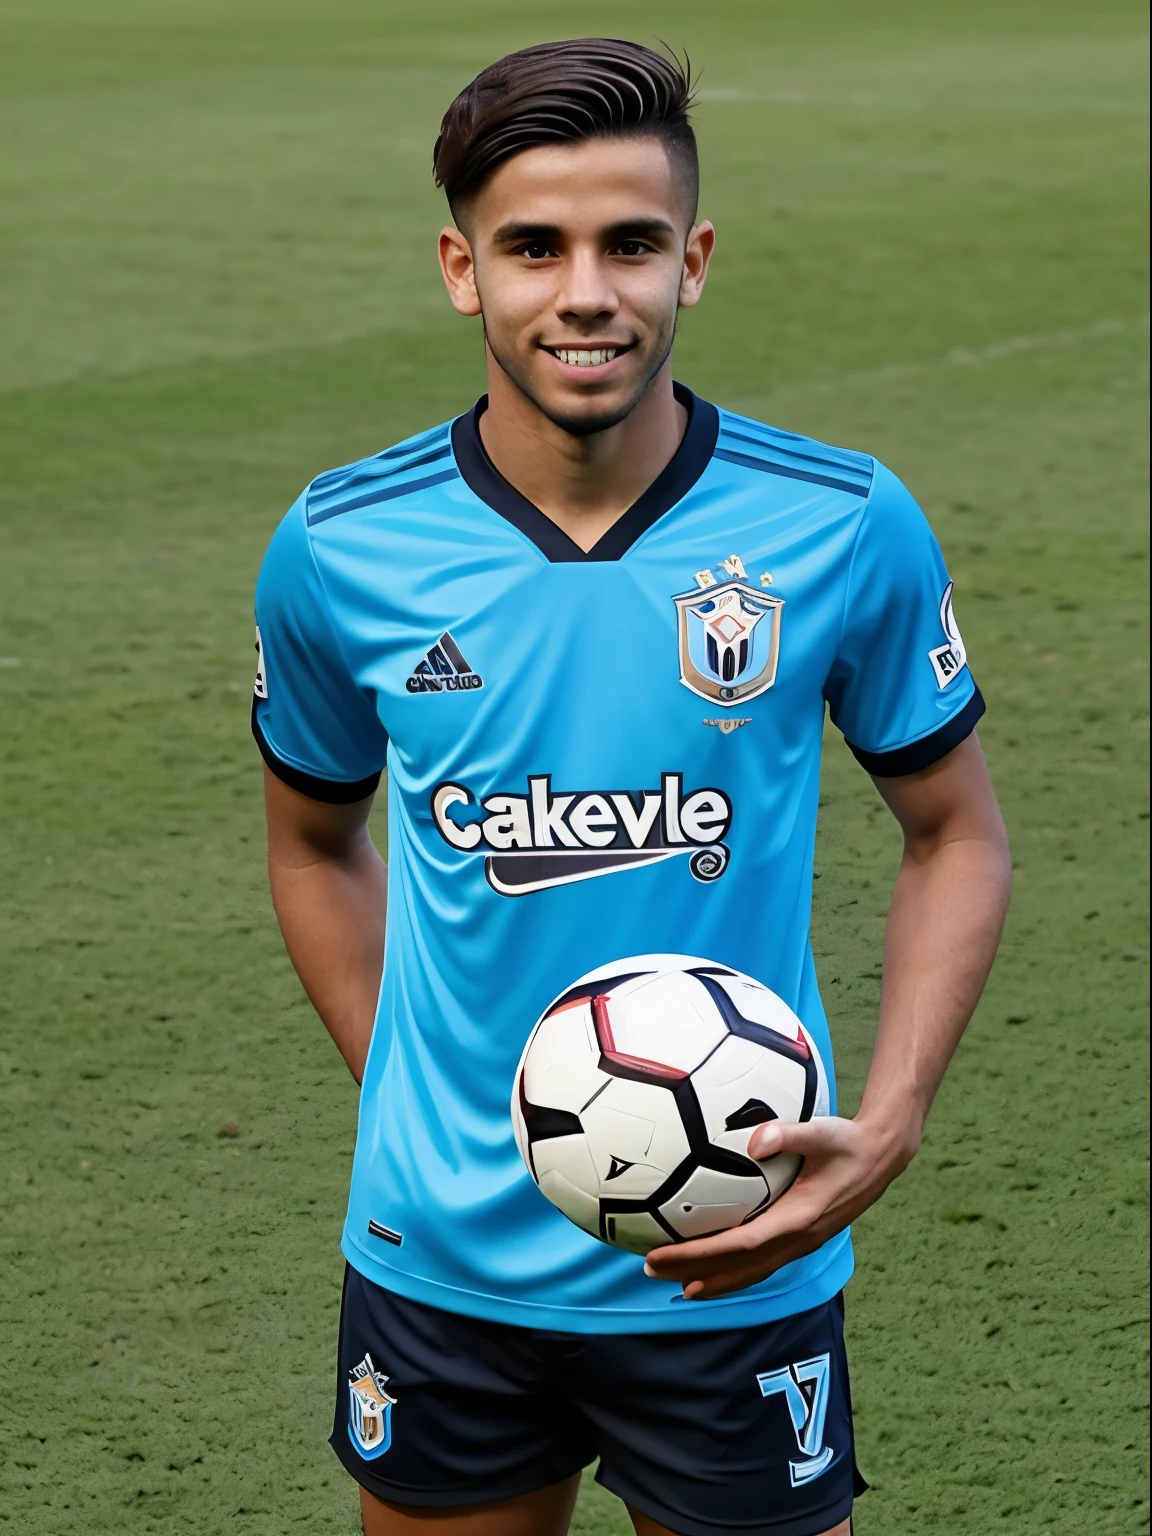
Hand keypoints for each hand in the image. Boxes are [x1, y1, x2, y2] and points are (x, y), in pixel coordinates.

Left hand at [643, 1114, 918, 1299]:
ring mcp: (802, 1242)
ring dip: (713, 1278)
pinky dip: (734, 1269)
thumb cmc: (850, 1140)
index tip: (662, 1254)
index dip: (699, 1255)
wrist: (883, 1156)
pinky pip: (762, 1261)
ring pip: (751, 1271)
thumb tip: (754, 1139)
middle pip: (738, 1266)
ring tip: (675, 1284)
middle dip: (693, 1271)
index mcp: (799, 1218)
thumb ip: (790, 1134)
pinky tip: (714, 1264)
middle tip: (650, 1270)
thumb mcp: (825, 1131)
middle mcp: (798, 1238)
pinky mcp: (803, 1237)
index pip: (739, 1245)